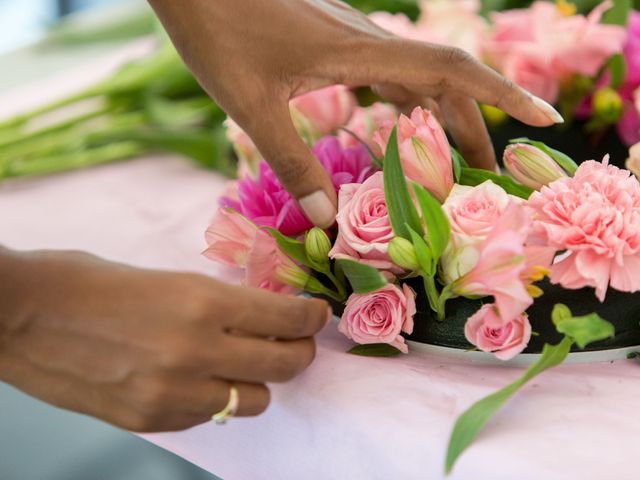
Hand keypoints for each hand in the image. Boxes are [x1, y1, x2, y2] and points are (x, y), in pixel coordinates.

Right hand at [0, 250, 328, 431]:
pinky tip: (198, 380)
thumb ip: (215, 303)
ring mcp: (172, 393)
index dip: (310, 317)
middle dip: (299, 352)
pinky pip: (210, 417)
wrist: (20, 316)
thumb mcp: (165, 278)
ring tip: (242, 364)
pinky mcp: (149, 420)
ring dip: (257, 381)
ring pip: (253, 401)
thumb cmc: (88, 281)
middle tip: (296, 342)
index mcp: (200, 301)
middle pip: (282, 366)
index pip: (284, 317)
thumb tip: (258, 315)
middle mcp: (194, 351)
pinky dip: (216, 400)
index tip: (316, 315)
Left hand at [149, 0, 562, 227]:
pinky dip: (407, 103)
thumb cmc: (216, 30)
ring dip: (441, 117)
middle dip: (472, 126)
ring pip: (418, 76)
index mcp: (360, 51)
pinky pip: (389, 72)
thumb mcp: (251, 104)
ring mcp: (353, 37)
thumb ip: (291, 161)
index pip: (450, 71)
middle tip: (486, 174)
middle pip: (444, 80)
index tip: (543, 120)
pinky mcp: (335, 38)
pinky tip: (400, 126)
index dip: (501, 95)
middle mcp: (368, 40)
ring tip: (451, 162)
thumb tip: (328, 218)